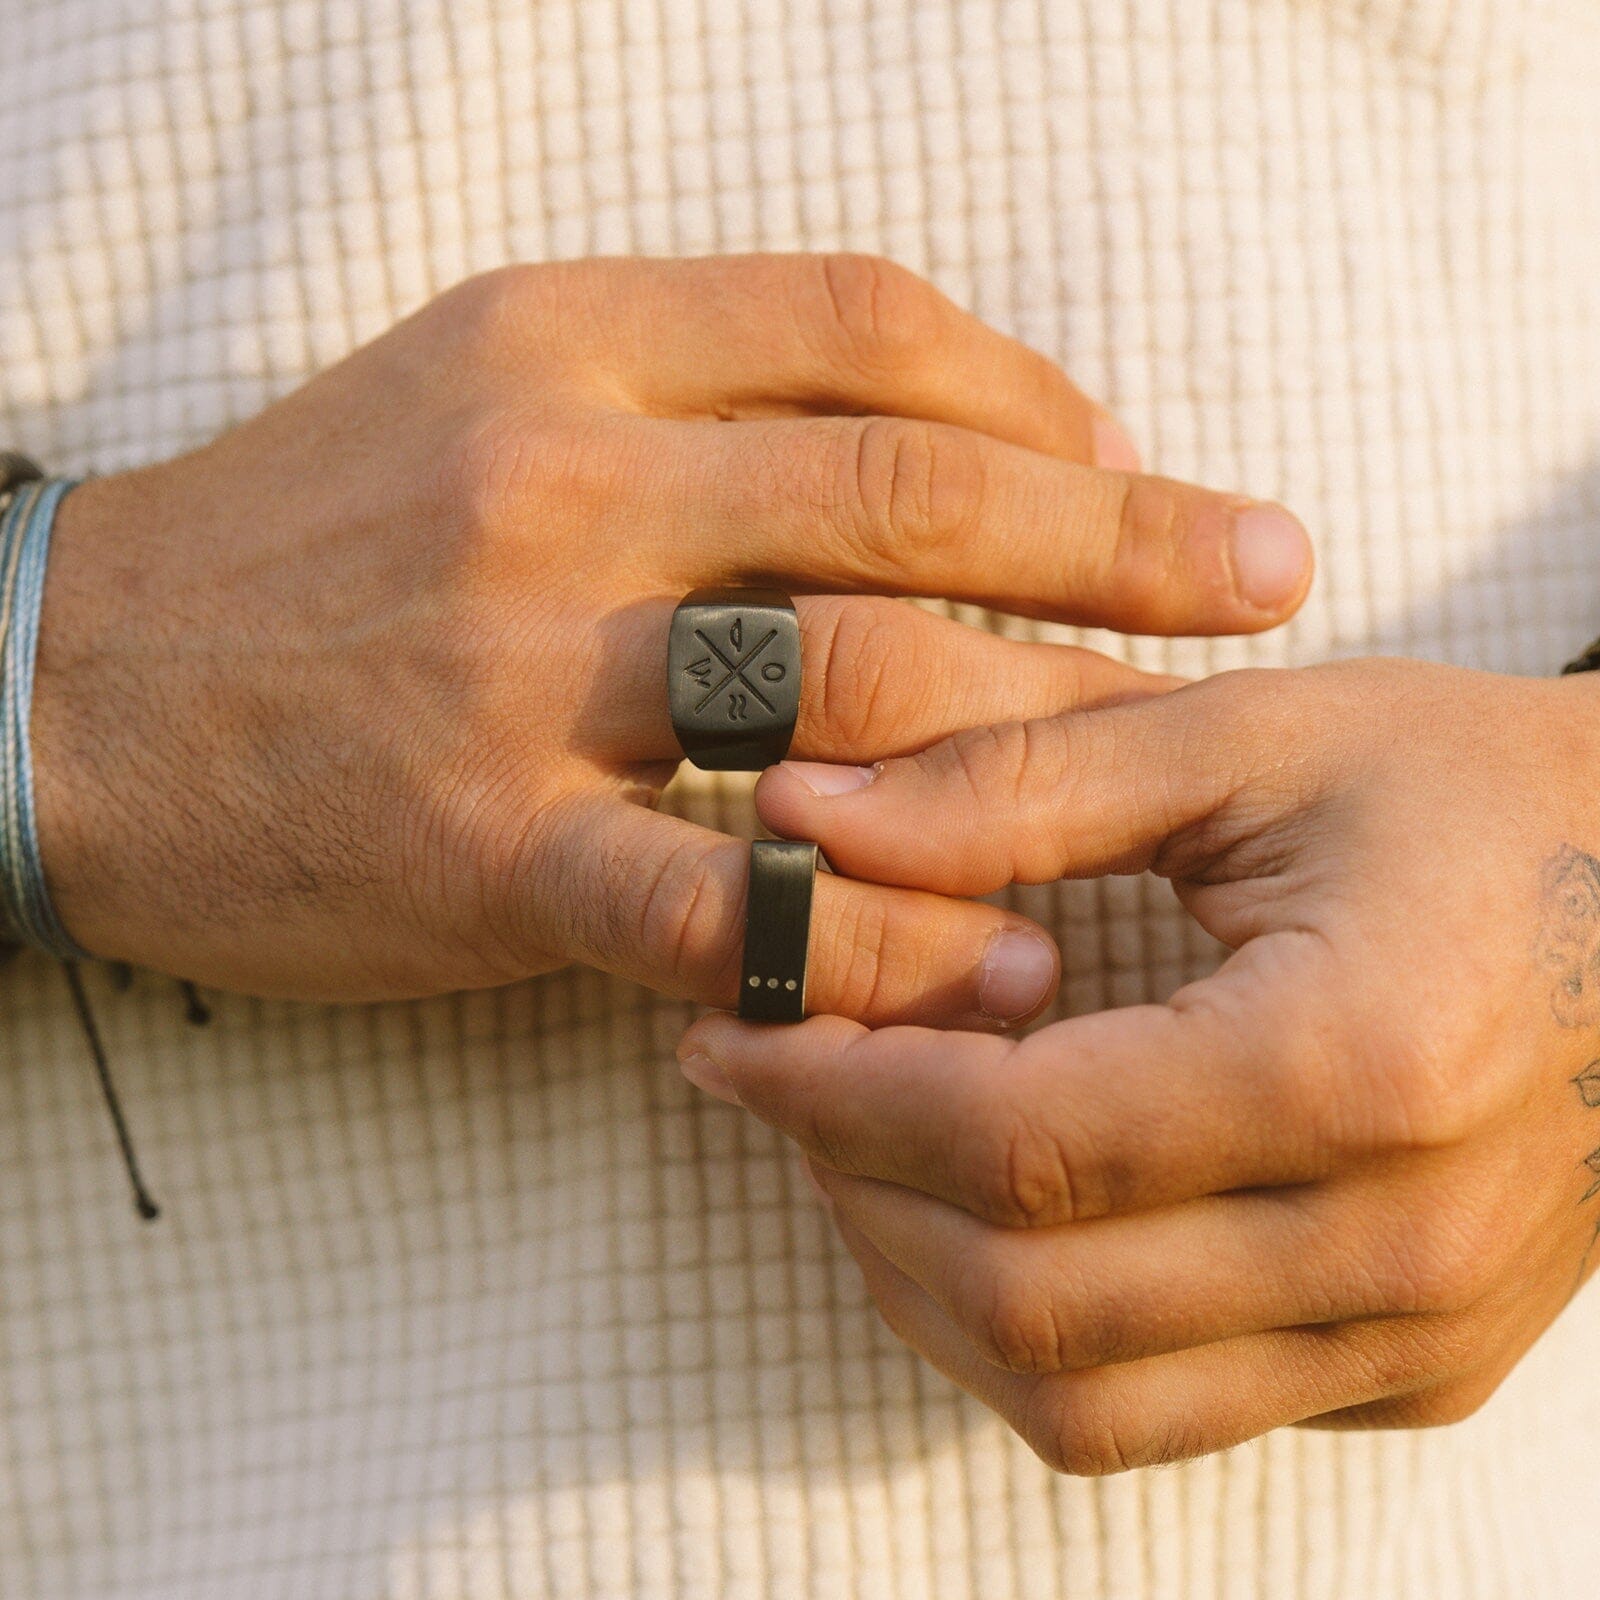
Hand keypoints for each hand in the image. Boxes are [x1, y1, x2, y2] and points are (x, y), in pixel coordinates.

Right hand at [30, 254, 1311, 1006]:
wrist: (65, 688)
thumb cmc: (301, 545)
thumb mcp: (475, 396)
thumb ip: (686, 400)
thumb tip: (919, 451)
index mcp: (566, 343)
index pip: (861, 325)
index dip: (1033, 393)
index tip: (1128, 464)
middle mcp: (557, 476)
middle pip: (902, 488)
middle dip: (1118, 536)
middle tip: (1265, 574)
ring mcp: (519, 664)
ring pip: (843, 687)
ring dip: (1030, 742)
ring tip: (1155, 790)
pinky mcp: (480, 845)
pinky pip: (723, 894)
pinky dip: (876, 936)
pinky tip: (988, 968)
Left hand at [679, 658, 1599, 1471]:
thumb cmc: (1477, 794)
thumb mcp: (1249, 739)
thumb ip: (1012, 779)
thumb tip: (800, 816)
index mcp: (1357, 1064)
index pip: (1019, 1143)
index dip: (836, 1093)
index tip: (733, 1033)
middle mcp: (1398, 1241)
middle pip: (1030, 1295)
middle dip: (854, 1188)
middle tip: (782, 1077)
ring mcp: (1412, 1330)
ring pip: (1082, 1400)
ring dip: (922, 1283)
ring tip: (858, 1145)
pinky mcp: (1410, 1363)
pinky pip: (1163, 1412)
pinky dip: (1031, 1330)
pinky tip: (987, 1211)